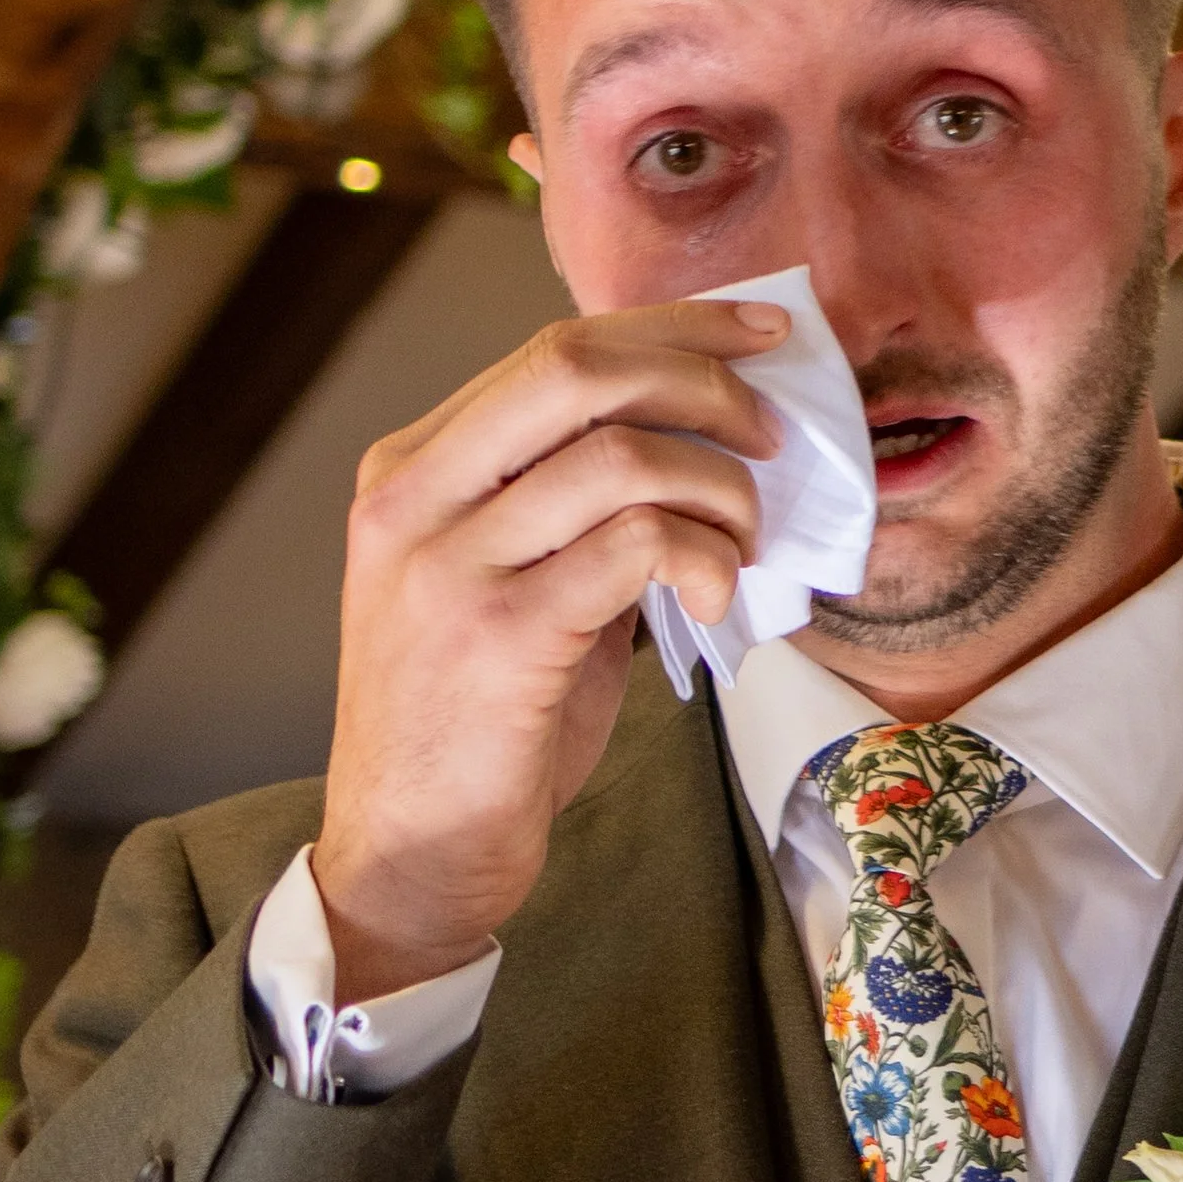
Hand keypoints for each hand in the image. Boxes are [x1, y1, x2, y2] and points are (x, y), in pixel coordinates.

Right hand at [313, 297, 786, 1004]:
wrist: (411, 853)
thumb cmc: (478, 721)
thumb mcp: (507, 583)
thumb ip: (572, 504)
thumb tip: (708, 436)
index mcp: (411, 468)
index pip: (552, 349)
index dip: (673, 328)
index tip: (761, 336)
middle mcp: (415, 499)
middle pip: (577, 368)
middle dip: (703, 378)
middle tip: (772, 433)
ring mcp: (450, 565)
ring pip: (619, 454)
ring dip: (719, 486)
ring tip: (745, 538)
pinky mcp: (499, 634)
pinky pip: (636, 544)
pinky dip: (705, 555)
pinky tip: (719, 595)